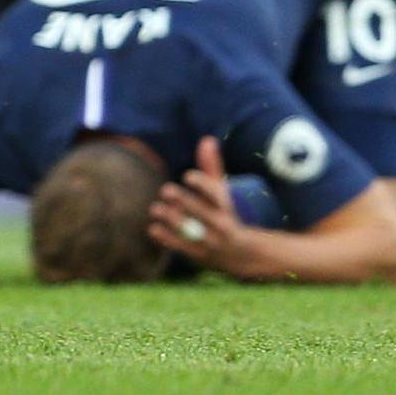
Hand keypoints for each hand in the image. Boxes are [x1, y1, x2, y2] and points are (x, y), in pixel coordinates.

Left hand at [148, 136, 254, 277]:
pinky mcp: (199, 255)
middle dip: (185, 202)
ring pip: (192, 231)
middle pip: (203, 213)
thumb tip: (207, 139)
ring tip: (156, 209)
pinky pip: (182, 248)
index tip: (188, 176)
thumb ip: (211, 167)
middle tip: (167, 191)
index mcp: (226, 206)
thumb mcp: (221, 192)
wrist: (242, 255)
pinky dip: (166, 238)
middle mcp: (220, 224)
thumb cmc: (224, 213)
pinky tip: (153, 228)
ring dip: (172, 220)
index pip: (216, 194)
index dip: (203, 184)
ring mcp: (211, 242)